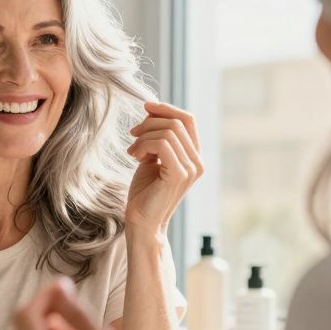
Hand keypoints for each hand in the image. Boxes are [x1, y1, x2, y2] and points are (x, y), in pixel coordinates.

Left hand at [125, 102, 202, 236]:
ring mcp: (191, 169)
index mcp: (194, 156)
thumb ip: (157, 139)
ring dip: (143, 136)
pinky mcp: (179, 175)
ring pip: (168, 132)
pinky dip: (144, 145)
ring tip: (132, 151)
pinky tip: (135, 156)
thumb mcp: (152, 159)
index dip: (166, 108)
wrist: (142, 222)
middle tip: (132, 135)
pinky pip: (162, 144)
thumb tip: (152, 111)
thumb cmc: (145, 193)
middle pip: (177, 122)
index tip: (145, 107)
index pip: (188, 119)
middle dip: (150, 122)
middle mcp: (197, 162)